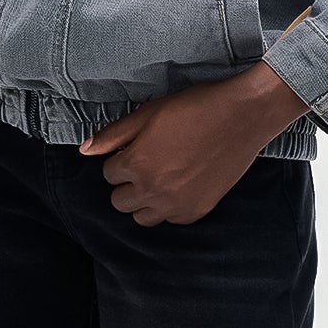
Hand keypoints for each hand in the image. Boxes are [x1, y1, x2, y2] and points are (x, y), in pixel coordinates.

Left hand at [78, 60, 308, 226]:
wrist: (242, 116)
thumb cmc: (194, 108)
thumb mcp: (148, 113)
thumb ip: (114, 134)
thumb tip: (84, 150)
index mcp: (136, 164)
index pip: (109, 174)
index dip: (121, 158)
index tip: (136, 148)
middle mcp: (152, 190)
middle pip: (119, 201)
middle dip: (127, 183)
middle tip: (145, 163)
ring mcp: (175, 205)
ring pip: (142, 217)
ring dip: (144, 200)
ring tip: (160, 178)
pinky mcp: (197, 211)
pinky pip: (170, 220)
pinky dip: (169, 207)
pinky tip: (180, 185)